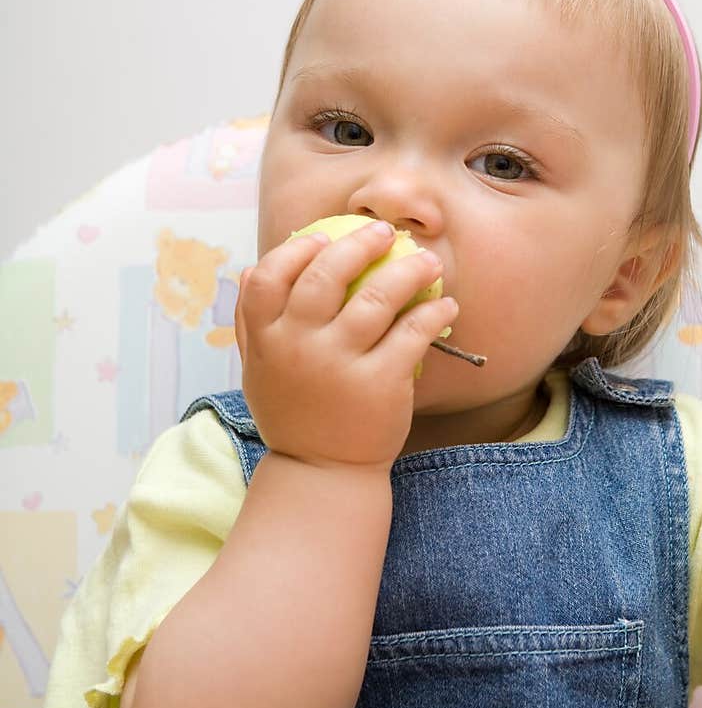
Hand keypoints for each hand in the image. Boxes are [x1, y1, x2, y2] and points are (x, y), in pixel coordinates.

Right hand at [234, 220, 459, 469]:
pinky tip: (446, 307)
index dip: (294, 250)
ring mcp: (339, 365)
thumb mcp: (259, 372)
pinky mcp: (380, 383)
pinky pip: (412, 333)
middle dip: (359, 244)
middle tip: (385, 233)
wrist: (323, 474)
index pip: (267, 277)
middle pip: (324, 275)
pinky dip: (434, 314)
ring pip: (377, 297)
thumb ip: (250, 324)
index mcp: (266, 340)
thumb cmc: (295, 416)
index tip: (323, 237)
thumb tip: (248, 268)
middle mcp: (298, 347)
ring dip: (410, 270)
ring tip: (430, 261)